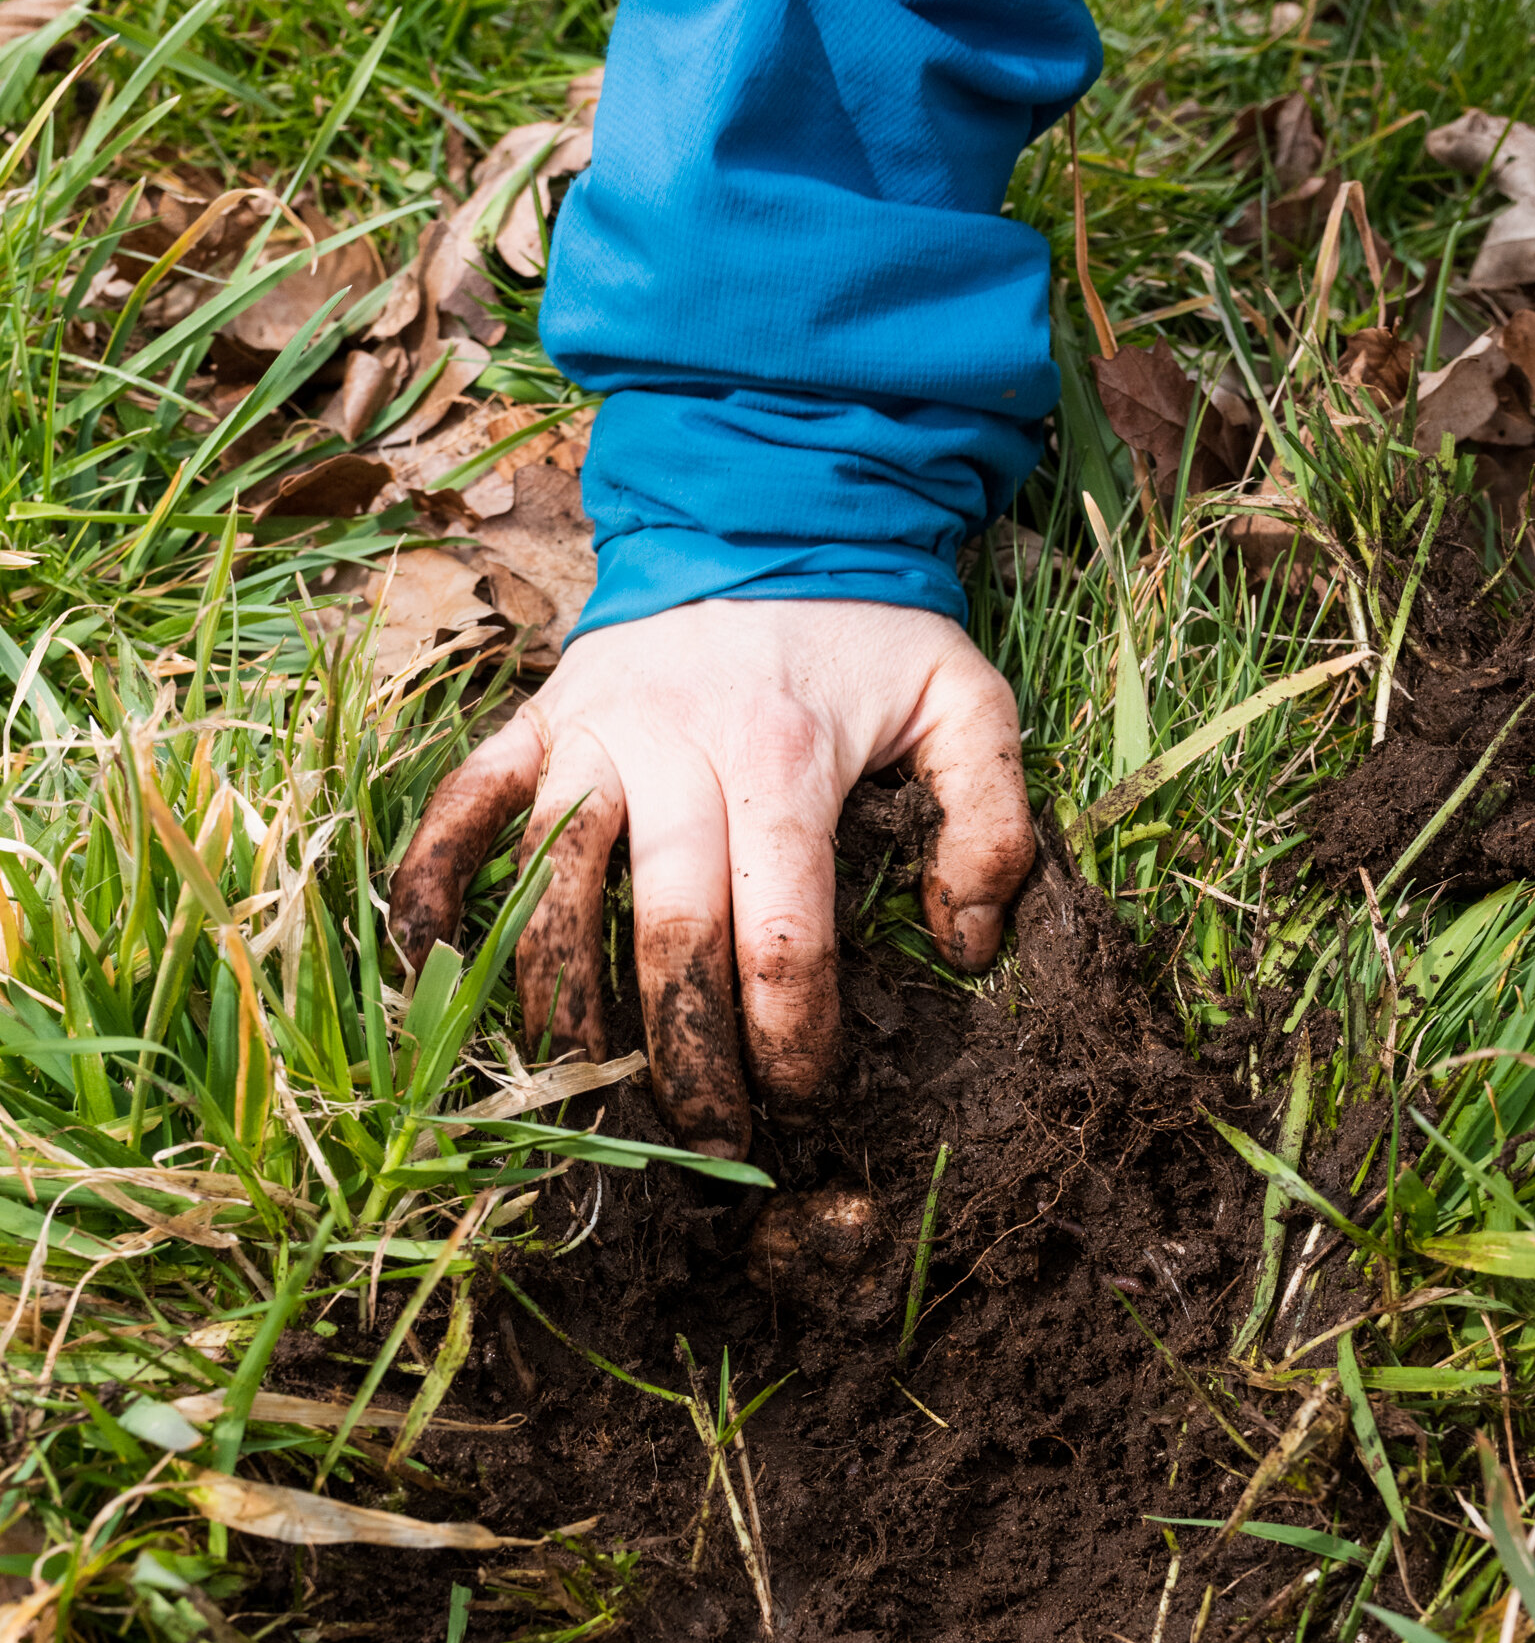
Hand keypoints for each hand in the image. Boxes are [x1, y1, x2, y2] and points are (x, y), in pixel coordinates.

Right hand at [388, 597, 1033, 1157]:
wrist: (765, 505)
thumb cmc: (870, 632)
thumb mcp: (969, 703)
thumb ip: (993, 823)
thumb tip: (965, 945)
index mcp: (785, 756)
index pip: (780, 931)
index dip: (788, 1033)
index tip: (802, 1093)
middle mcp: (673, 749)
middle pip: (664, 929)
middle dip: (685, 1053)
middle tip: (709, 1136)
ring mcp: (591, 735)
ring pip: (554, 887)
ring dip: (562, 999)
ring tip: (586, 1084)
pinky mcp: (536, 721)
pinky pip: (467, 806)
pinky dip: (438, 880)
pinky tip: (433, 960)